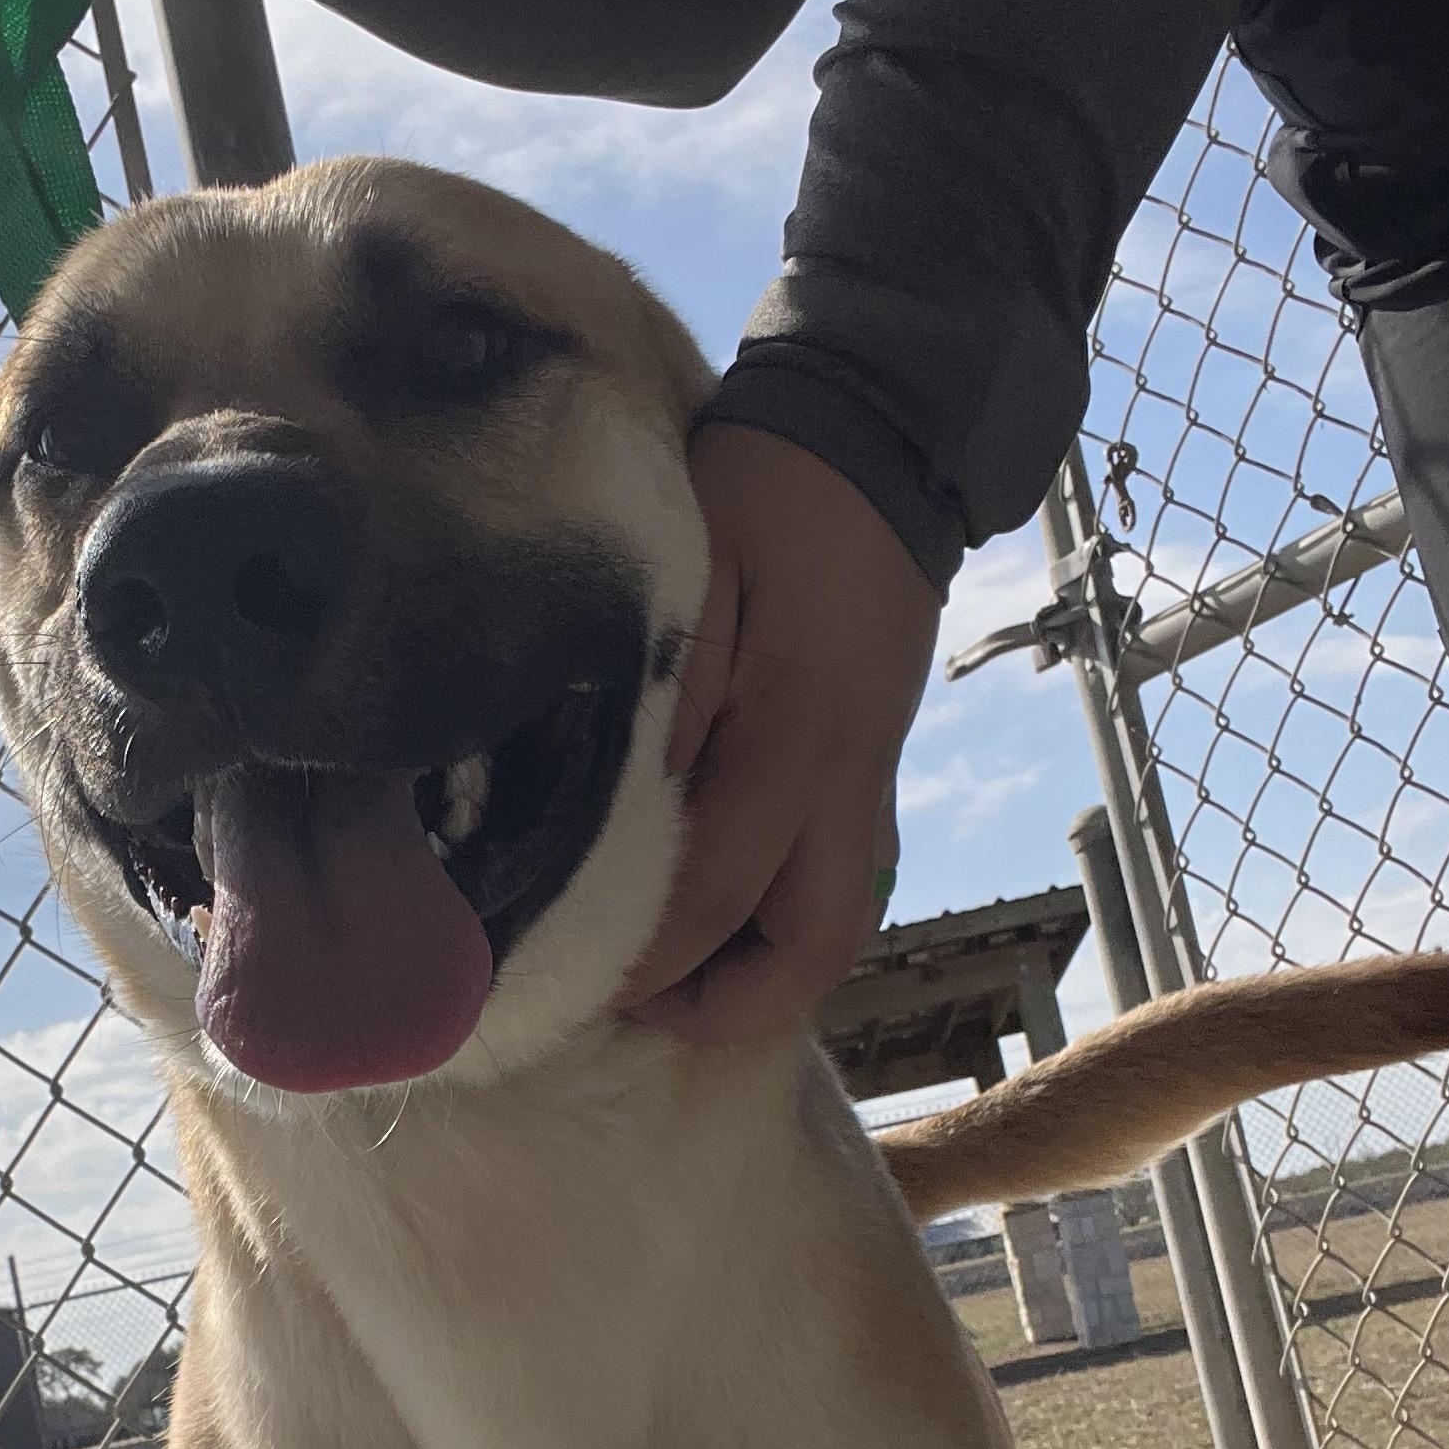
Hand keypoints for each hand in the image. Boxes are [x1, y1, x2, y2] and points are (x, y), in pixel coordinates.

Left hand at [625, 424, 942, 1043]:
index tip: (571, 975)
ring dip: (754, 971)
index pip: (715, 896)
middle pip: (809, 953)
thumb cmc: (765, 498)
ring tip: (665, 967)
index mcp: (798, 739)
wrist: (877, 445)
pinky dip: (771, 919)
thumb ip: (656, 703)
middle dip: (720, 1004)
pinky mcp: (873, 775)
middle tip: (629, 998)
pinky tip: (706, 909)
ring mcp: (873, 787)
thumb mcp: (690, 578)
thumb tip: (608, 814)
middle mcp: (850, 785)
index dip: (645, 958)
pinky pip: (832, 883)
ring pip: (833, 930)